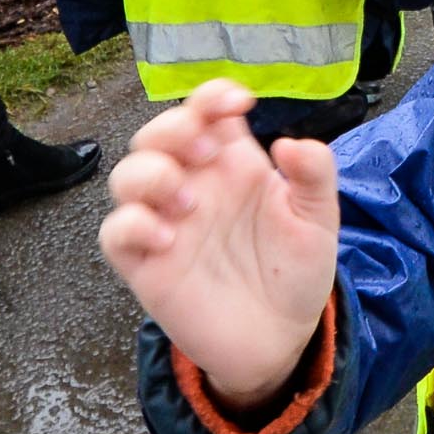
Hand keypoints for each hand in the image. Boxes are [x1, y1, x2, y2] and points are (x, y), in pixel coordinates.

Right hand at [98, 81, 337, 412]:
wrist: (281, 338)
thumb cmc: (295, 270)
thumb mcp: (318, 218)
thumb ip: (314, 175)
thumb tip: (290, 142)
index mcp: (232, 163)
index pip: (206, 111)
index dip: (213, 94)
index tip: (238, 103)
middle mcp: (194, 185)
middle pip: (157, 133)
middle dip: (174, 128)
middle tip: (209, 155)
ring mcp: (165, 223)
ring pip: (126, 175)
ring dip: (150, 175)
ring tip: (189, 203)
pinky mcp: (146, 265)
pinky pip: (115, 233)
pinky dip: (133, 225)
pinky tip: (167, 238)